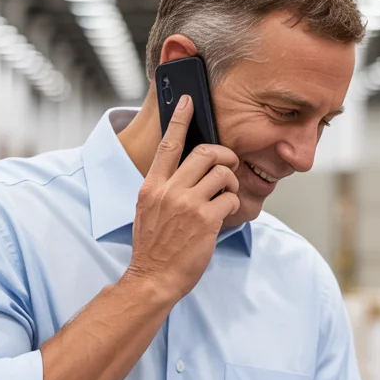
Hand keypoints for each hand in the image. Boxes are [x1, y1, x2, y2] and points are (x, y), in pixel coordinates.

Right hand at [126, 95, 239, 303]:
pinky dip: (232, 203)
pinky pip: (230, 198)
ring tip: (227, 194)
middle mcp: (169, 191)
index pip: (168, 144)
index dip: (181, 120)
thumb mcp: (147, 211)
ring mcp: (188, 204)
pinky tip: (224, 215)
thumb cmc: (153, 248)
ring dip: (231, 181)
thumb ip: (163, 189)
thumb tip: (184, 172)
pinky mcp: (206, 220)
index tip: (189, 101)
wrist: (153, 278)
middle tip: (229, 164)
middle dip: (224, 154)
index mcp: (152, 186)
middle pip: (205, 153)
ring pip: (222, 173)